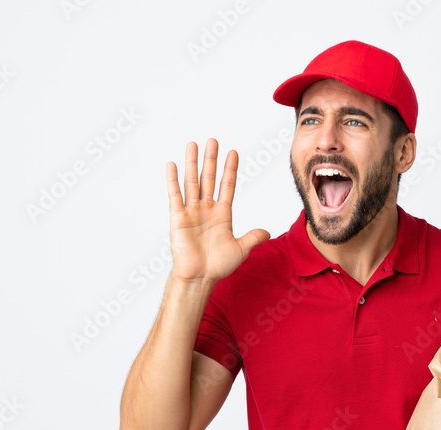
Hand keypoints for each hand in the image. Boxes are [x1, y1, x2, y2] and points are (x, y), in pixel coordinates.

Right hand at [167, 139, 269, 283]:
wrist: (200, 277)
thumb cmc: (218, 266)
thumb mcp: (241, 249)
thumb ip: (253, 237)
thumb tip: (267, 232)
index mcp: (222, 214)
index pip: (227, 186)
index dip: (230, 170)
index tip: (233, 152)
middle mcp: (207, 209)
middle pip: (209, 178)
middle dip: (212, 159)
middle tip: (213, 140)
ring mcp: (192, 212)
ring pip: (192, 182)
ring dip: (192, 163)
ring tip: (193, 144)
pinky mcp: (178, 218)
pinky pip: (175, 195)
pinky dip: (173, 180)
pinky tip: (173, 165)